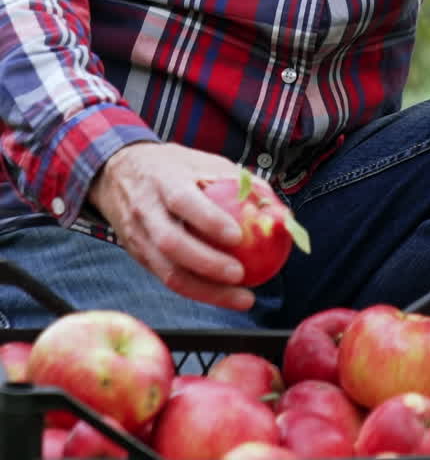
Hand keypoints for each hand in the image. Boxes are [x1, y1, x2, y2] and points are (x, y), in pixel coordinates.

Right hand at [87, 142, 254, 309]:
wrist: (116, 173)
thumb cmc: (173, 167)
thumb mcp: (203, 161)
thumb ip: (241, 183)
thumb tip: (282, 212)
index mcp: (164, 180)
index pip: (183, 201)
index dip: (209, 220)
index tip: (238, 236)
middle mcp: (146, 210)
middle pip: (172, 244)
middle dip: (208, 264)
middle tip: (241, 275)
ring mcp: (138, 237)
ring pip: (168, 272)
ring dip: (207, 291)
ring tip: (243, 298)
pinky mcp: (139, 257)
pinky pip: (168, 279)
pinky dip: (198, 292)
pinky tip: (226, 296)